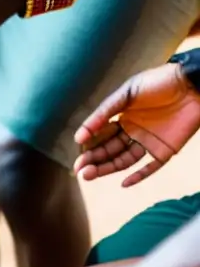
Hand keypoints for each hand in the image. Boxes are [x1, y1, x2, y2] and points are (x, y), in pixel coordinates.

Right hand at [73, 63, 199, 185]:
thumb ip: (105, 112)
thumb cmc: (158, 82)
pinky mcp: (165, 150)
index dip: (88, 143)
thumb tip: (80, 135)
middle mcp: (132, 131)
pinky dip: (138, 176)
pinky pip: (150, 167)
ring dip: (107, 169)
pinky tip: (124, 184)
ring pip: (123, 160)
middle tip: (78, 171)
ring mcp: (148, 142)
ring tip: (89, 175)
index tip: (77, 150)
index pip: (100, 134)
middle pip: (109, 150)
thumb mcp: (126, 93)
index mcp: (121, 117)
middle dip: (93, 160)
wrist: (191, 85)